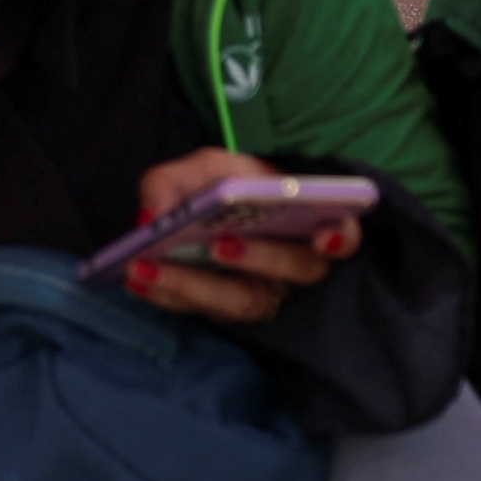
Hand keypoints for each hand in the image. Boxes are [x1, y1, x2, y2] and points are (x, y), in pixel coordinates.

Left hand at [120, 145, 360, 329]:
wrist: (216, 213)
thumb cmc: (230, 185)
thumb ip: (181, 179)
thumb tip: (154, 213)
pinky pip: (206, 313)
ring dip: (196, 285)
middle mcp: (298, 266)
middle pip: (294, 272)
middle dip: (257, 258)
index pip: (344, 236)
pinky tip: (137, 280)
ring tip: (148, 266)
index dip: (339, 238)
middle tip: (218, 244)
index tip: (324, 236)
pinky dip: (168, 296)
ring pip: (247, 303)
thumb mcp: (207, 167)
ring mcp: (268, 295)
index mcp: (311, 221)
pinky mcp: (230, 313)